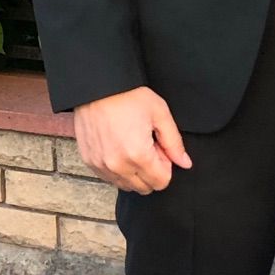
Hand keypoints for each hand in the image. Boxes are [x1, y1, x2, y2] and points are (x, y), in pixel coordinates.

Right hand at [74, 85, 192, 193]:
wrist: (97, 86)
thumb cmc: (128, 96)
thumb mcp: (160, 114)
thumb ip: (174, 143)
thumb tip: (185, 163)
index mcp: (138, 155)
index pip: (161, 182)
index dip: (165, 165)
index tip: (159, 147)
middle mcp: (118, 166)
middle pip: (145, 188)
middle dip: (151, 171)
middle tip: (147, 146)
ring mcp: (101, 165)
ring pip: (127, 185)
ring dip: (134, 172)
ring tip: (132, 146)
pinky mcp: (89, 161)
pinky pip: (109, 179)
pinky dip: (118, 170)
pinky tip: (119, 148)